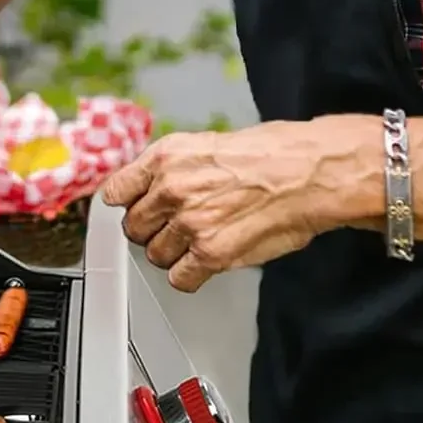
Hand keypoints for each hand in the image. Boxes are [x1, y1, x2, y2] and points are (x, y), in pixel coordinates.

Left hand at [102, 117, 369, 292]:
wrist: (307, 173)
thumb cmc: (268, 155)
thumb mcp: (204, 144)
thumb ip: (169, 168)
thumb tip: (146, 187)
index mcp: (165, 157)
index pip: (114, 191)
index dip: (123, 205)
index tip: (128, 211)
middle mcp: (170, 189)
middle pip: (132, 228)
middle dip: (151, 231)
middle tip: (174, 227)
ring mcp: (189, 223)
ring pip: (155, 255)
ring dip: (173, 253)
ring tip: (198, 241)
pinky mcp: (211, 254)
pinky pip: (180, 279)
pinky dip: (190, 275)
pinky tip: (205, 261)